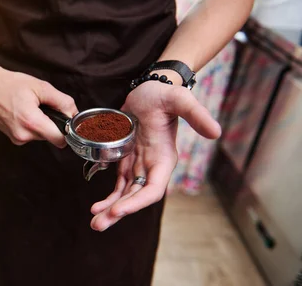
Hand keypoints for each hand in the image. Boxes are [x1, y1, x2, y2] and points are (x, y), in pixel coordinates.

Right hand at [0, 64, 77, 147]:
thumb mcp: (41, 87)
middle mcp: (23, 135)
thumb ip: (62, 102)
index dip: (67, 131)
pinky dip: (31, 125)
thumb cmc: (10, 84)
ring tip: (29, 107)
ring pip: (40, 135)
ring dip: (40, 123)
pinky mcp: (12, 137)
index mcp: (32, 123)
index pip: (60, 140)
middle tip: (42, 106)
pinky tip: (22, 111)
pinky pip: (30, 134)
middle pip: (50, 136)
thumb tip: (74, 114)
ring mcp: (16, 138)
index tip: (66, 120)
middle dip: (52, 123)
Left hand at [90, 82, 220, 230]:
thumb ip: (196, 114)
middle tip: (99, 225)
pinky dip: (109, 197)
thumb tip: (216, 132)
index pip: (152, 189)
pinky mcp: (126, 160)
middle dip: (119, 212)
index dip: (136, 202)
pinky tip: (96, 208)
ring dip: (111, 210)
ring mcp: (139, 165)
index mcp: (164, 159)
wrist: (150, 87)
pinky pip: (118, 184)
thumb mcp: (179, 99)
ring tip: (96, 223)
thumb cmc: (164, 93)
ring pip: (125, 195)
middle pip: (136, 197)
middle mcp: (152, 167)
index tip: (118, 210)